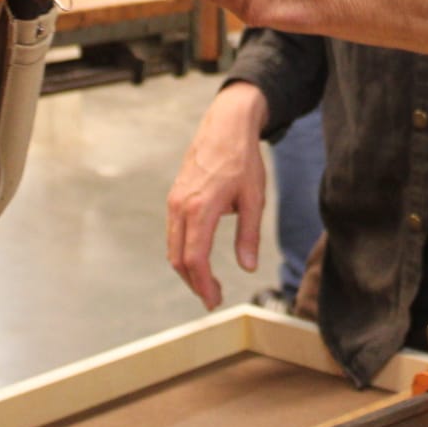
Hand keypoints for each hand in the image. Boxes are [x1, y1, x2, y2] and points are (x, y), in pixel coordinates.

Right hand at [166, 82, 269, 308]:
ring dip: (187, 269)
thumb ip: (249, 234)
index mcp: (201, 209)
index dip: (203, 284)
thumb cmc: (243, 159)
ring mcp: (174, 202)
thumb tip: (247, 266)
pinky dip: (183, 252)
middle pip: (179, 259)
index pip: (195, 259)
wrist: (225, 126)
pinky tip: (199, 258)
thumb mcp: (254, 198)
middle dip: (194, 283)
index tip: (214, 300)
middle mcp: (181, 207)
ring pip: (173, 247)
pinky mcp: (175, 197)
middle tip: (212, 298)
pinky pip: (174, 233)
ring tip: (207, 283)